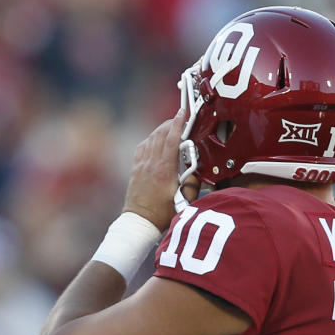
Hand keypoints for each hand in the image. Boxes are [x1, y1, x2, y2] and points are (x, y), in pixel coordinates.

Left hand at [123, 108, 199, 231]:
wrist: (139, 221)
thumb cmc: (161, 213)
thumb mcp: (184, 200)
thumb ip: (193, 183)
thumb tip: (199, 170)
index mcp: (165, 169)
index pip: (172, 139)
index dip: (178, 123)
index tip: (183, 113)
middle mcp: (152, 164)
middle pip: (161, 135)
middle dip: (171, 123)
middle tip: (180, 119)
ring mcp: (142, 165)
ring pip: (151, 139)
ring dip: (161, 130)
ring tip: (170, 127)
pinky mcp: (136, 169)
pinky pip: (142, 147)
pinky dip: (150, 140)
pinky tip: (155, 140)